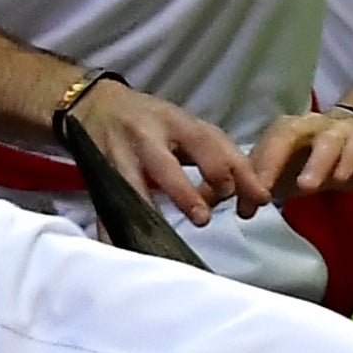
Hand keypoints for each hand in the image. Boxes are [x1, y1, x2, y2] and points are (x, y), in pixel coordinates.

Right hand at [67, 75, 264, 226]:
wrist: (96, 105)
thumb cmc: (154, 122)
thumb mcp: (187, 126)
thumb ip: (220, 155)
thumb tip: (257, 194)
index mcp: (175, 122)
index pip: (207, 143)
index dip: (227, 169)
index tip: (246, 197)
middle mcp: (147, 137)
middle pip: (165, 165)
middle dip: (184, 193)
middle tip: (203, 219)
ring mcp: (119, 156)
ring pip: (133, 188)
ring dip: (148, 214)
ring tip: (162, 241)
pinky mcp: (100, 176)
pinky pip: (107, 206)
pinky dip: (112, 229)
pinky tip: (124, 247)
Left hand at [247, 105, 352, 200]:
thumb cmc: (313, 161)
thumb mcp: (283, 176)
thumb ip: (255, 189)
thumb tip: (235, 208)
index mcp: (284, 131)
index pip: (263, 146)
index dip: (252, 171)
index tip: (244, 204)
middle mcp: (308, 125)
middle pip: (288, 134)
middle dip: (274, 160)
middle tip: (264, 190)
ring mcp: (338, 130)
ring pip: (326, 141)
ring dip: (315, 163)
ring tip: (305, 188)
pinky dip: (349, 160)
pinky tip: (341, 179)